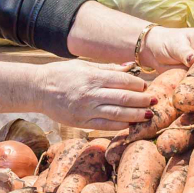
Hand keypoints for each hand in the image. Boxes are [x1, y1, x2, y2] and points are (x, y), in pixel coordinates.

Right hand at [34, 60, 153, 130]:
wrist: (37, 89)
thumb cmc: (61, 74)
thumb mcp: (83, 66)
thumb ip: (107, 68)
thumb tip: (129, 66)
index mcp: (93, 77)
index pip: (123, 81)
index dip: (138, 84)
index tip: (147, 86)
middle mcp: (91, 94)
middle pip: (124, 98)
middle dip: (143, 101)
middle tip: (155, 101)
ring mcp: (86, 110)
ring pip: (118, 115)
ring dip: (136, 115)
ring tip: (148, 115)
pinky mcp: (81, 123)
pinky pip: (105, 126)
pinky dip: (120, 126)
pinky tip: (130, 124)